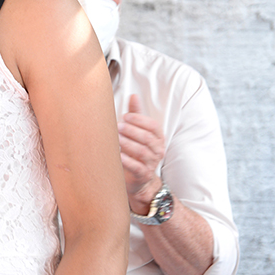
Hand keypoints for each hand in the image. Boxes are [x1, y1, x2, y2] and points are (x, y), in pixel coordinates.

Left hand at [119, 94, 165, 211]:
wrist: (139, 179)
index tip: (125, 116)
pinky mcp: (143, 174)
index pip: (153, 127)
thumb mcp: (138, 132)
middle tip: (118, 126)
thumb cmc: (137, 150)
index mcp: (158, 138)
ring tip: (116, 138)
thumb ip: (136, 115)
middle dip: (132, 131)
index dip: (140, 120)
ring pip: (142, 152)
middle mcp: (157, 150)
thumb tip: (134, 96)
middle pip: (148, 138)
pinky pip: (137, 167)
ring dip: (128, 144)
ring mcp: (151, 163)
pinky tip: (117, 154)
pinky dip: (127, 160)